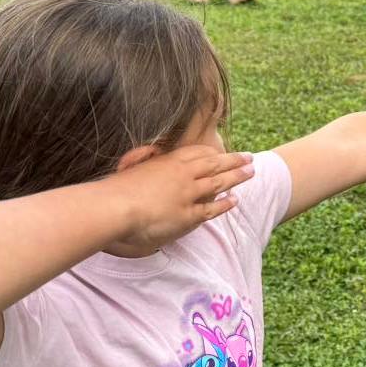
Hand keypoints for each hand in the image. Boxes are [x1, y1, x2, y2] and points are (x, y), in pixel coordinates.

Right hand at [106, 146, 254, 249]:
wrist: (114, 208)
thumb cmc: (115, 189)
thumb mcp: (130, 165)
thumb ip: (143, 157)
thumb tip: (152, 152)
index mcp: (168, 161)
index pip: (197, 153)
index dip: (213, 152)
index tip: (222, 152)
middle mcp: (183, 175)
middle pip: (215, 164)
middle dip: (234, 160)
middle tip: (249, 158)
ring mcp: (188, 194)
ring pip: (219, 182)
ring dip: (237, 177)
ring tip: (251, 173)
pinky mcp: (189, 214)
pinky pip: (212, 208)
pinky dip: (224, 203)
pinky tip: (234, 200)